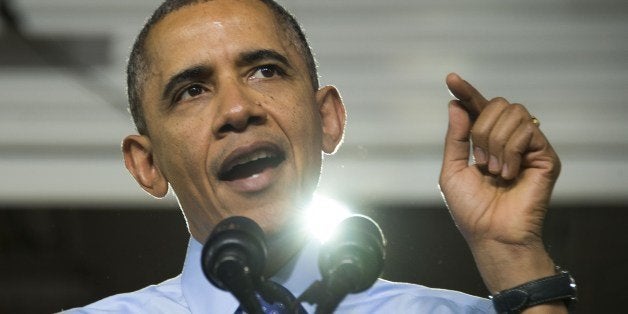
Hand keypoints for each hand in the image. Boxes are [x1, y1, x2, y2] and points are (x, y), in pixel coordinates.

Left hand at [439, 73, 561, 293]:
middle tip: (480, 161)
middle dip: (481, 130)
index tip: (450, 78)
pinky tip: (509, 173)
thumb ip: (455, 136)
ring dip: (495, 142)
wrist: (492, 233)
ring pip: (512, 113)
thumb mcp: (452, 170)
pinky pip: (527, 130)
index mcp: (485, 141)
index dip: (466, 91)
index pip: (477, 108)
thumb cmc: (471, 209)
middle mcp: (508, 139)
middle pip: (496, 104)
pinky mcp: (545, 155)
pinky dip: (511, 151)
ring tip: (495, 171)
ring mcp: (528, 146)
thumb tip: (456, 104)